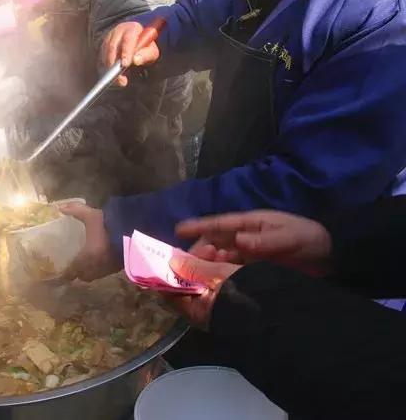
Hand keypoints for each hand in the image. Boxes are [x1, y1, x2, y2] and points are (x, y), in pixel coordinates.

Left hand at [58, 202, 122, 281]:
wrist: (136, 231)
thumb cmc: (110, 225)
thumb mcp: (92, 216)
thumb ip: (76, 211)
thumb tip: (60, 207)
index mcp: (86, 257)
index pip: (72, 272)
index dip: (66, 273)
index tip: (62, 272)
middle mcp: (96, 267)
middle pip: (84, 276)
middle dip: (79, 272)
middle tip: (76, 263)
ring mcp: (109, 269)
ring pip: (95, 275)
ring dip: (91, 271)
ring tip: (89, 261)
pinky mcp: (120, 267)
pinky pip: (106, 272)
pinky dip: (102, 268)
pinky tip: (103, 258)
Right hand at [101, 21, 160, 85]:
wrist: (137, 41)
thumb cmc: (145, 46)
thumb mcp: (151, 50)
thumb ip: (146, 54)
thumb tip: (136, 60)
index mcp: (132, 29)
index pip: (128, 39)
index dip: (126, 52)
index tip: (125, 64)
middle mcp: (118, 31)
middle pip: (112, 46)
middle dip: (114, 62)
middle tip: (120, 78)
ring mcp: (108, 38)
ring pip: (105, 53)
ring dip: (109, 67)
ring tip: (118, 80)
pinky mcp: (102, 46)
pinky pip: (100, 58)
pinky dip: (104, 68)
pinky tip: (112, 77)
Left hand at [165, 253, 240, 329]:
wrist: (282, 312)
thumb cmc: (247, 294)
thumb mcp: (220, 276)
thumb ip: (194, 267)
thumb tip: (171, 261)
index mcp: (193, 310)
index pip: (168, 290)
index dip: (169, 269)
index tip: (178, 251)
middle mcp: (201, 313)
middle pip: (186, 283)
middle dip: (194, 262)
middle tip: (210, 247)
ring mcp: (215, 310)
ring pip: (202, 282)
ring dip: (208, 263)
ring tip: (223, 251)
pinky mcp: (228, 304)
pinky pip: (217, 285)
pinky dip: (220, 271)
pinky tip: (230, 260)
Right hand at [175, 210, 332, 275]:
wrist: (332, 257)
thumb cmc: (308, 239)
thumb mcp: (289, 237)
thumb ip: (265, 240)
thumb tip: (237, 240)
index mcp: (250, 224)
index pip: (219, 224)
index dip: (198, 227)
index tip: (177, 230)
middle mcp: (244, 238)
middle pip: (214, 242)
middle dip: (198, 251)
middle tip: (186, 265)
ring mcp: (248, 254)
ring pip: (219, 258)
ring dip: (207, 266)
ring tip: (198, 277)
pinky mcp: (253, 269)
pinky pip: (230, 271)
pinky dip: (219, 276)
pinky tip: (213, 285)